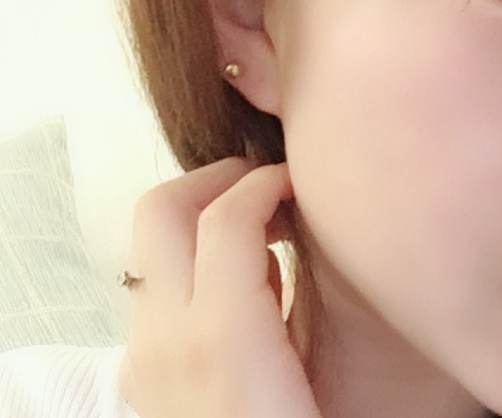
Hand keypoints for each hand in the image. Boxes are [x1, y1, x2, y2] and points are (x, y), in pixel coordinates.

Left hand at [119, 158, 322, 417]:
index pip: (226, 217)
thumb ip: (304, 293)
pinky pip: (159, 281)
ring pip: (152, 241)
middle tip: (268, 184)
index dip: (267, 181)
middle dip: (215, 177)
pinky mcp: (142, 369)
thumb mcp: (314, 369)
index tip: (300, 180)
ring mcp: (144, 351)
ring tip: (262, 224)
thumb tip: (298, 226)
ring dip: (203, 212)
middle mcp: (164, 335)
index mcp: (219, 337)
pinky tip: (244, 278)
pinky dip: (196, 254)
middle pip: (160, 208)